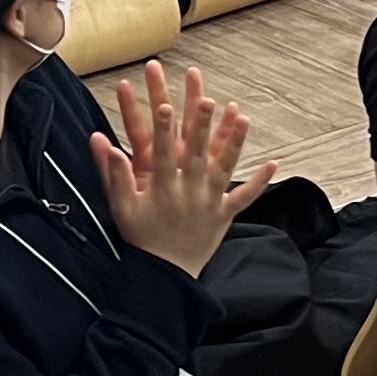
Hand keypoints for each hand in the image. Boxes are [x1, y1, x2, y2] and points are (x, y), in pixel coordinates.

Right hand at [89, 60, 274, 278]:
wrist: (164, 276)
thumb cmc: (141, 238)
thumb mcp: (121, 208)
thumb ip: (114, 175)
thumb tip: (102, 142)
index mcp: (161, 190)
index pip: (161, 153)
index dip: (162, 129)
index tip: (164, 106)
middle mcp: (188, 194)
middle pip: (195, 153)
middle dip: (201, 125)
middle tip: (206, 99)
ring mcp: (209, 204)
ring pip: (224, 168)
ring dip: (234, 143)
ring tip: (243, 117)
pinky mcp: (224, 216)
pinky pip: (244, 198)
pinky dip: (259, 182)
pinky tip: (273, 162)